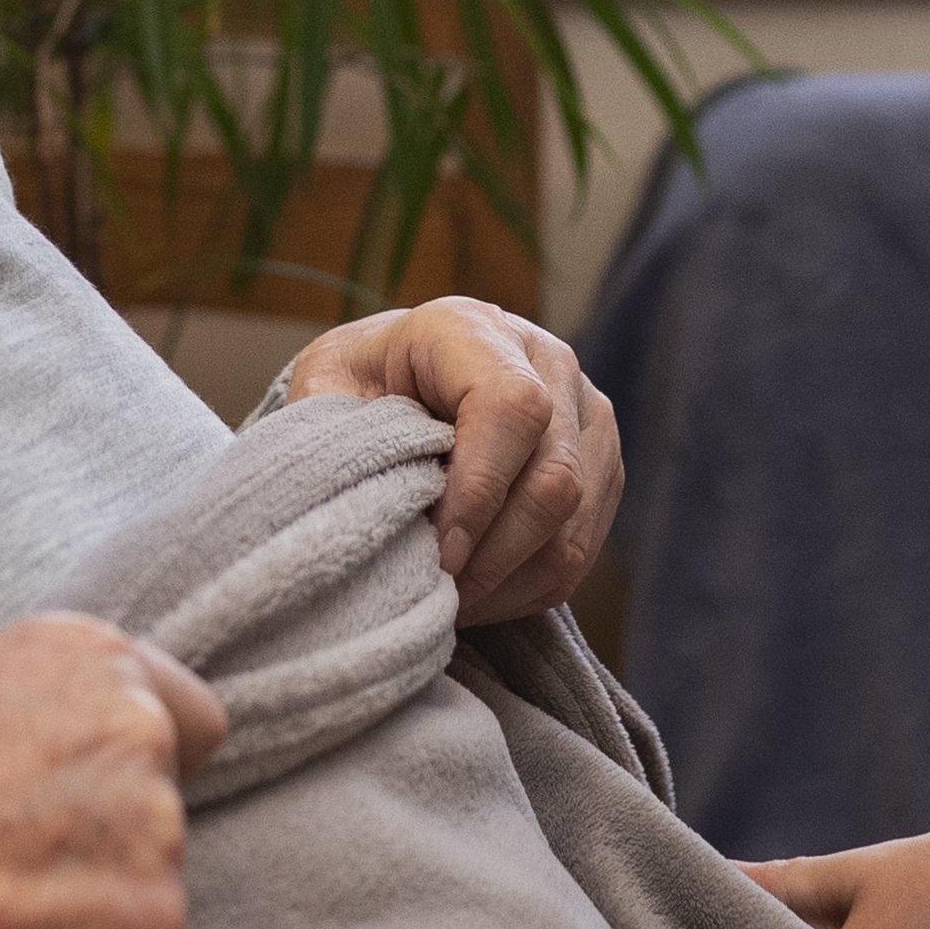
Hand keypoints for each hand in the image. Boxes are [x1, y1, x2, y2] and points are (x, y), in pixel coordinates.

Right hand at [0, 612, 227, 928]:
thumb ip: (15, 724)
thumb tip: (8, 770)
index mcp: (90, 659)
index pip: (184, 716)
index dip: (138, 769)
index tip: (83, 805)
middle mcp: (140, 732)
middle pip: (162, 812)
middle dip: (101, 849)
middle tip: (5, 876)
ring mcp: (158, 831)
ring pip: (144, 897)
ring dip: (86, 919)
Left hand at [282, 297, 623, 624]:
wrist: (403, 372)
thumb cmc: (362, 384)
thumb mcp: (329, 387)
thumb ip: (339, 431)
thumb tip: (369, 504)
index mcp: (476, 330)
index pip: (513, 408)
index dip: (480, 490)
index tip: (436, 548)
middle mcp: (548, 361)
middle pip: (556, 477)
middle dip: (492, 554)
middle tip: (436, 590)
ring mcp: (587, 414)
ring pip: (574, 521)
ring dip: (510, 577)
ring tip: (450, 598)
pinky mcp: (601, 464)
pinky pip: (582, 547)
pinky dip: (528, 586)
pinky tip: (478, 592)